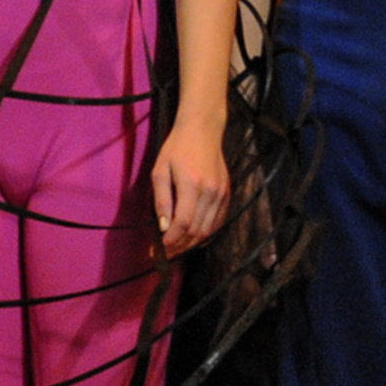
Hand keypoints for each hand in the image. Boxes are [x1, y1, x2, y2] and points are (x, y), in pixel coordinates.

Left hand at [153, 113, 231, 257]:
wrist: (202, 130)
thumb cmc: (176, 148)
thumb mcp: (160, 170)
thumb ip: (162, 199)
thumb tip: (163, 227)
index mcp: (192, 185)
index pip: (183, 223)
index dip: (171, 241)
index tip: (158, 250)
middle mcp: (211, 192)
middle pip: (196, 231)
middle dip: (179, 247)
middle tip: (164, 254)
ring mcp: (222, 193)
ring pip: (208, 230)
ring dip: (191, 243)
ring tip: (176, 248)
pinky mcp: (227, 193)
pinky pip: (217, 222)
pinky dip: (205, 233)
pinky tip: (192, 236)